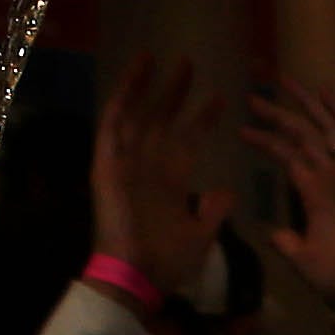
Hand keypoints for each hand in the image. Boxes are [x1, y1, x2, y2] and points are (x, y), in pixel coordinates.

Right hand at [84, 55, 229, 304]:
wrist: (136, 278)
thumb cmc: (167, 263)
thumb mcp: (201, 236)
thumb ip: (213, 212)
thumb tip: (226, 191)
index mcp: (170, 183)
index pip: (187, 141)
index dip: (202, 119)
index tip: (220, 98)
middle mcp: (148, 167)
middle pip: (162, 120)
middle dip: (176, 93)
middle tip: (190, 63)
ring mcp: (126, 162)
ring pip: (138, 113)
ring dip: (149, 85)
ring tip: (161, 57)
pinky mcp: (108, 161)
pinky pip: (115, 121)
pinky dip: (126, 94)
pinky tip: (139, 69)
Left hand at [236, 86, 334, 317]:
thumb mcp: (300, 255)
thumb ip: (287, 241)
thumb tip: (273, 234)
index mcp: (315, 193)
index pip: (288, 155)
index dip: (266, 141)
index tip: (242, 130)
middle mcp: (331, 177)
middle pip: (303, 135)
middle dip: (278, 114)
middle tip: (253, 96)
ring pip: (324, 129)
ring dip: (304, 104)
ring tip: (282, 80)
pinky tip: (325, 91)